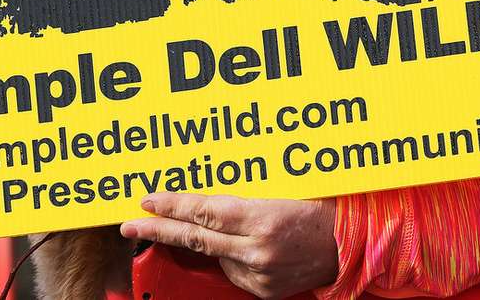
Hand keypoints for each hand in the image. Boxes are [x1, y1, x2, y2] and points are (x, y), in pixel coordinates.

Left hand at [121, 193, 338, 298]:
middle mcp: (257, 248)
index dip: (171, 206)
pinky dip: (233, 256)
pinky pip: (234, 270)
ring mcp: (260, 273)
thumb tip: (201, 198)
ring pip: (214, 255)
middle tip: (129, 223)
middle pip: (194, 238)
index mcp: (261, 217)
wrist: (350, 242)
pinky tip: (250, 245)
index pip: (202, 211)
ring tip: (229, 225)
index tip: (147, 200)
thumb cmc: (318, 205)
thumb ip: (240, 197)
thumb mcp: (279, 189)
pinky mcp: (264, 290)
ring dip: (207, 241)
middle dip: (158, 229)